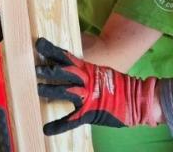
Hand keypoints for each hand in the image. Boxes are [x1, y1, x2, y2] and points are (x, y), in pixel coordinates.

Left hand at [35, 37, 160, 135]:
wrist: (138, 99)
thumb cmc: (118, 86)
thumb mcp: (100, 73)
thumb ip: (83, 71)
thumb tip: (66, 66)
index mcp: (88, 69)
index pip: (66, 56)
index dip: (52, 50)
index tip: (38, 43)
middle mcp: (86, 80)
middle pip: (64, 71)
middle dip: (49, 70)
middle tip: (35, 68)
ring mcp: (88, 96)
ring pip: (66, 91)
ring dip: (51, 90)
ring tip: (37, 89)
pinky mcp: (90, 112)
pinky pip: (72, 120)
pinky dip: (59, 125)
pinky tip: (47, 129)